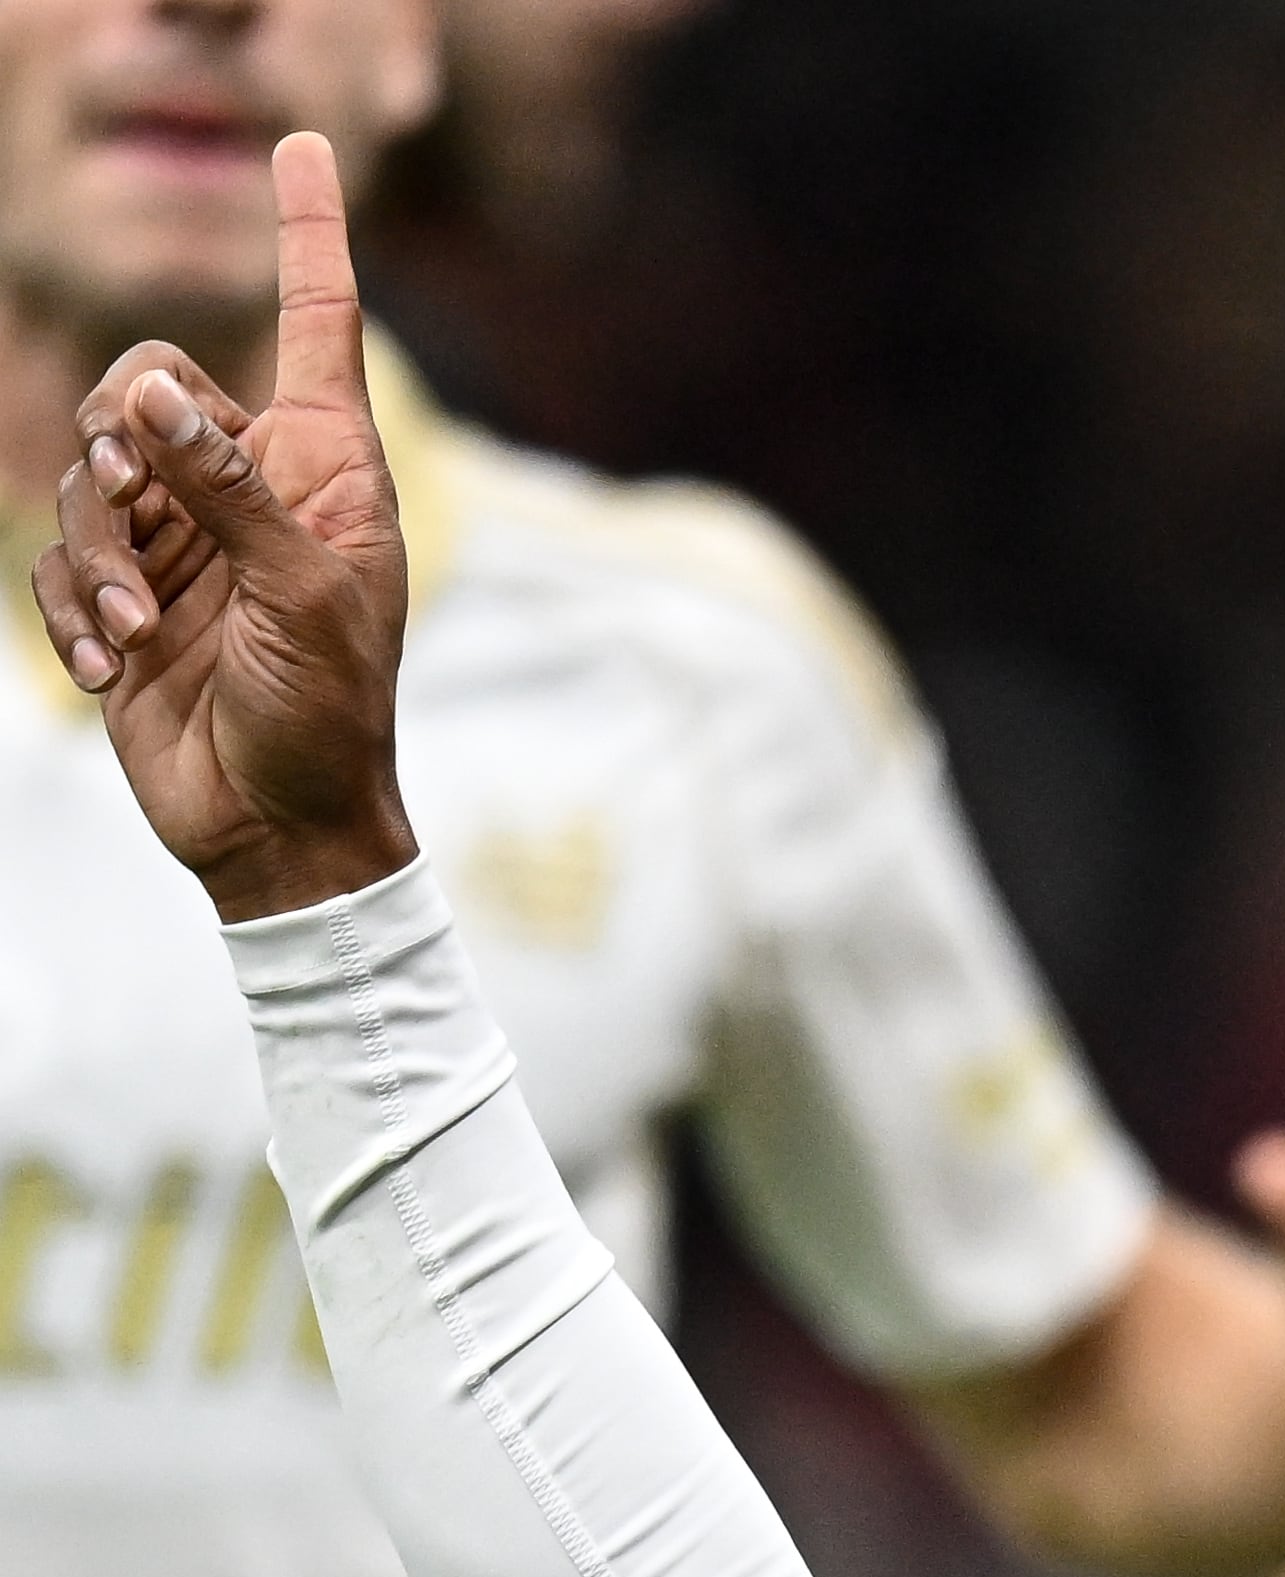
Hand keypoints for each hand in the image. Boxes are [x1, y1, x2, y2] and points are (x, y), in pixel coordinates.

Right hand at [28, 135, 414, 920]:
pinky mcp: (124, 591)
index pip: (316, 325)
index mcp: (328, 470)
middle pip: (152, 381)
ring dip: (96, 551)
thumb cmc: (327, 715)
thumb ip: (227, 490)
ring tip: (131, 632)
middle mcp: (254, 486)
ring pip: (92, 467)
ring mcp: (185, 536)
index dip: (307, 234)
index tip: (303, 142)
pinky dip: (70, 608)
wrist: (280, 828)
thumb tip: (152, 392)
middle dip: (125, 439)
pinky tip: (110, 669)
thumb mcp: (300, 597)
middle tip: (138, 514)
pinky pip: (57, 554)